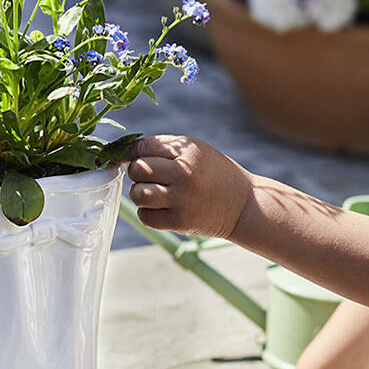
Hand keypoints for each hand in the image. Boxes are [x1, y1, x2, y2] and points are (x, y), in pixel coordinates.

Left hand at [126, 134, 252, 237]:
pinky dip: (148, 213)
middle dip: (138, 173)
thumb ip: (165, 149)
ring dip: (140, 193)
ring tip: (153, 193)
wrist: (244, 206)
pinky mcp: (180, 222)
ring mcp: (181, 199)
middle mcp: (184, 174)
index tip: (128, 158)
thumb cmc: (216, 175)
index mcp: (188, 152)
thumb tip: (125, 154)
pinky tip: (160, 208)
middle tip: (151, 177)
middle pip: (137, 170)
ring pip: (138, 194)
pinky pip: (146, 217)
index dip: (131, 152)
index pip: (143, 147)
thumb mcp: (197, 152)